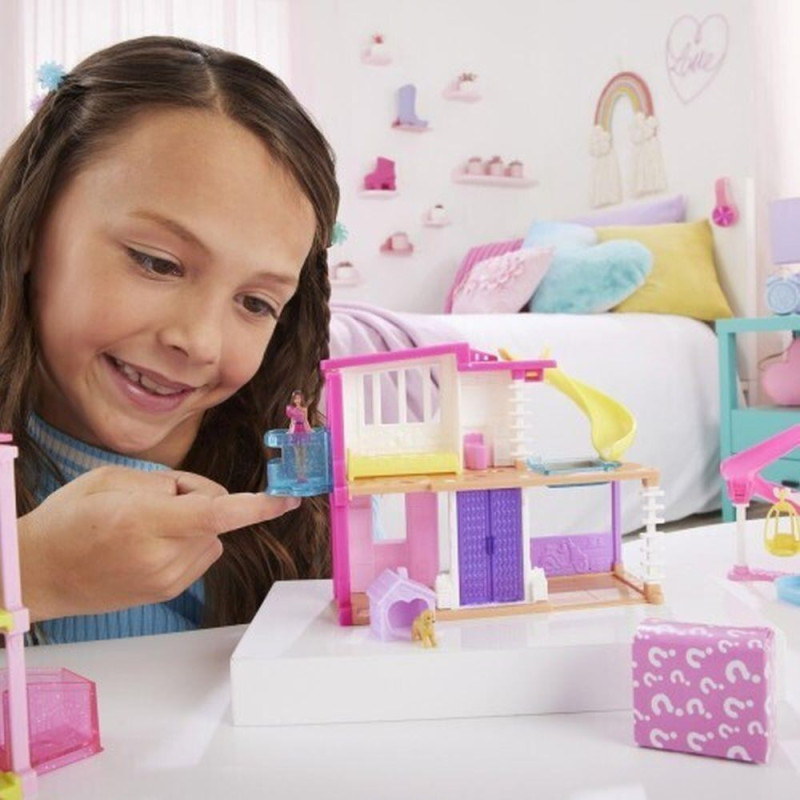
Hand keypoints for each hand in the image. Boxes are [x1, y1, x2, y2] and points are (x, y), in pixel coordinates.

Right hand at [18, 465, 299, 620]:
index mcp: (143, 522)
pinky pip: (200, 555)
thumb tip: (207, 496)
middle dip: (200, 499)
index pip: (215, 514)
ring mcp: (165, 580)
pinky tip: (149, 544)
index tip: (287, 499)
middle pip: (216, 518)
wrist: (39, 573)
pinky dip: (187, 542)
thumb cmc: (68, 520)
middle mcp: (160, 557)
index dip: (257, 507)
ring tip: (145, 525)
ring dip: (194, 524)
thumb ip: (168, 483)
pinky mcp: (166, 591)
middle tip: (156, 499)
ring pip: (212, 537)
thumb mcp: (112, 479)